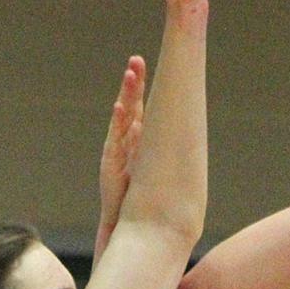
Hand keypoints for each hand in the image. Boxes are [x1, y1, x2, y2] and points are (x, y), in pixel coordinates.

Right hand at [97, 55, 146, 250]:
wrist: (124, 227)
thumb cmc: (139, 202)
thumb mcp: (154, 173)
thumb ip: (159, 155)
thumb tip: (179, 140)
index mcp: (137, 143)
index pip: (139, 109)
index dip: (140, 89)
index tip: (142, 66)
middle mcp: (126, 144)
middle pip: (129, 108)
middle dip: (132, 84)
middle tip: (136, 61)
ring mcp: (117, 153)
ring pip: (122, 120)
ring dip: (126, 97)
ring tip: (130, 75)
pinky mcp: (110, 165)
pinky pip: (115, 141)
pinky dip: (118, 124)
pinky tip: (121, 108)